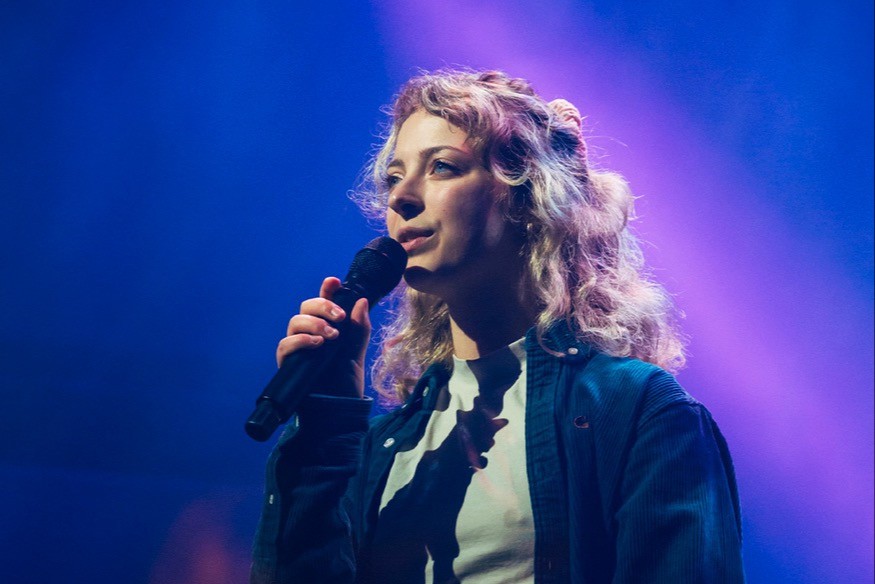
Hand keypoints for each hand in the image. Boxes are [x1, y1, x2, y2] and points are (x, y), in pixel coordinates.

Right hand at [275, 277, 370, 398]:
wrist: (337, 411)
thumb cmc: (345, 383)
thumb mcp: (357, 354)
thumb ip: (359, 329)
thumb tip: (361, 301)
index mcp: (328, 328)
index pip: (324, 302)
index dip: (327, 289)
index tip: (334, 281)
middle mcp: (310, 334)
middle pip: (307, 307)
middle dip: (323, 305)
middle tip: (339, 317)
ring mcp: (298, 347)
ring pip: (295, 321)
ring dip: (314, 323)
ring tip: (331, 336)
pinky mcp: (288, 362)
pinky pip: (285, 344)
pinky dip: (300, 340)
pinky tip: (316, 344)